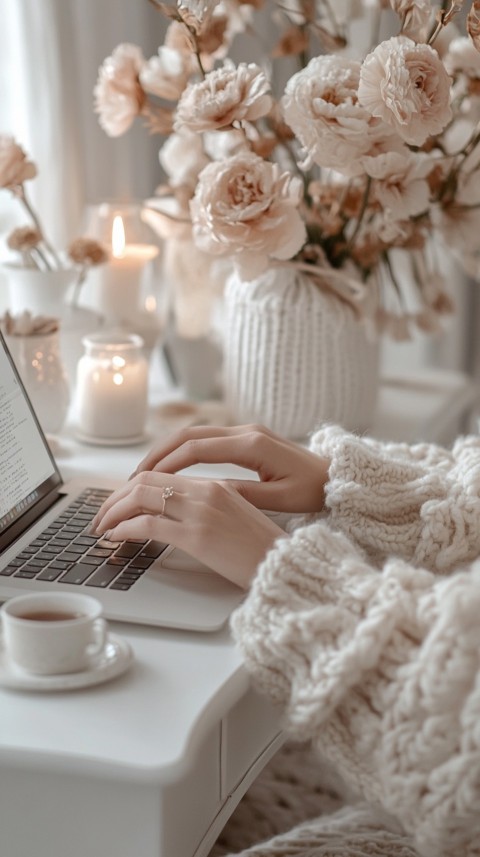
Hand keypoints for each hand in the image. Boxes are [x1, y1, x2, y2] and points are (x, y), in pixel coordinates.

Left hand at [91, 472, 284, 588]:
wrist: (285, 566)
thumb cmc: (260, 549)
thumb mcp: (233, 518)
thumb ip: (204, 508)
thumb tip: (169, 515)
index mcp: (215, 484)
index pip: (160, 474)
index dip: (131, 486)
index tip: (118, 502)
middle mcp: (206, 491)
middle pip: (145, 480)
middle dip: (115, 497)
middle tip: (101, 515)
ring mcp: (200, 512)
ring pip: (141, 497)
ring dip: (114, 511)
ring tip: (103, 527)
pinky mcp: (196, 536)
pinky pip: (148, 525)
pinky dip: (125, 529)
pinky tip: (117, 538)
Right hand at [130, 424, 329, 513]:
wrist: (336, 476)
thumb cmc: (312, 490)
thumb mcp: (278, 500)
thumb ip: (240, 494)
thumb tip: (203, 493)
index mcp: (251, 445)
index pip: (196, 449)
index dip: (167, 464)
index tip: (144, 480)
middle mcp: (245, 431)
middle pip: (189, 435)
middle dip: (158, 454)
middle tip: (134, 477)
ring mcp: (245, 432)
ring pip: (195, 434)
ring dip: (168, 451)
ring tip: (145, 473)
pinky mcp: (247, 438)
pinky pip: (207, 440)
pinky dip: (184, 451)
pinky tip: (171, 468)